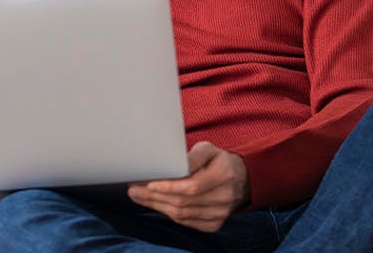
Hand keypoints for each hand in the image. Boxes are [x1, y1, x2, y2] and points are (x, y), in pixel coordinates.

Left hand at [127, 141, 249, 231]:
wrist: (238, 180)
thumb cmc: (216, 161)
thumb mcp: (208, 149)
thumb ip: (192, 155)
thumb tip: (174, 163)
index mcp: (223, 174)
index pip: (192, 186)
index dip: (169, 187)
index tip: (148, 184)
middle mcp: (224, 196)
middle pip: (184, 202)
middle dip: (154, 197)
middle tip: (134, 190)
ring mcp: (220, 213)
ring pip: (182, 214)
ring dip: (157, 206)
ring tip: (139, 197)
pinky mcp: (215, 223)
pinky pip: (187, 222)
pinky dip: (169, 214)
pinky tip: (156, 205)